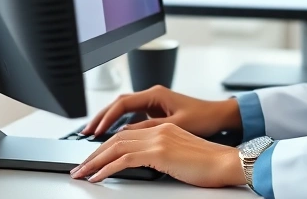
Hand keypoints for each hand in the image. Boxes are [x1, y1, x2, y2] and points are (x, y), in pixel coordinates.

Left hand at [70, 123, 245, 186]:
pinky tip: (97, 177)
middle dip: (94, 154)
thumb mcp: (181, 156)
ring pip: (115, 147)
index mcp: (164, 128)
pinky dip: (106, 169)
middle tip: (80, 167)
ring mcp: (158, 139)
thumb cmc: (210, 164)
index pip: (127, 134)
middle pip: (117, 138)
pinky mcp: (159, 152)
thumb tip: (145, 164)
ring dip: (94, 161)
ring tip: (81, 173)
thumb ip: (163, 154)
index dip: (107, 146)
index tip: (94, 158)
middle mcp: (159, 130)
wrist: (227, 163)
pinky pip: (123, 160)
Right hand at [81, 85, 241, 136]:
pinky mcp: (156, 111)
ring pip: (124, 110)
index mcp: (155, 94)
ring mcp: (154, 103)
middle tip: (86, 133)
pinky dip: (120, 124)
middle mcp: (152, 95)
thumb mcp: (175, 125)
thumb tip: (126, 131)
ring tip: (93, 134)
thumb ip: (150, 127)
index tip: (95, 131)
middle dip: (101, 118)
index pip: (122, 103)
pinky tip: (112, 135)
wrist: (220, 116)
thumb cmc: (203, 117)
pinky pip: (132, 115)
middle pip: (118, 105)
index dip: (106, 117)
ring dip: (108, 121)